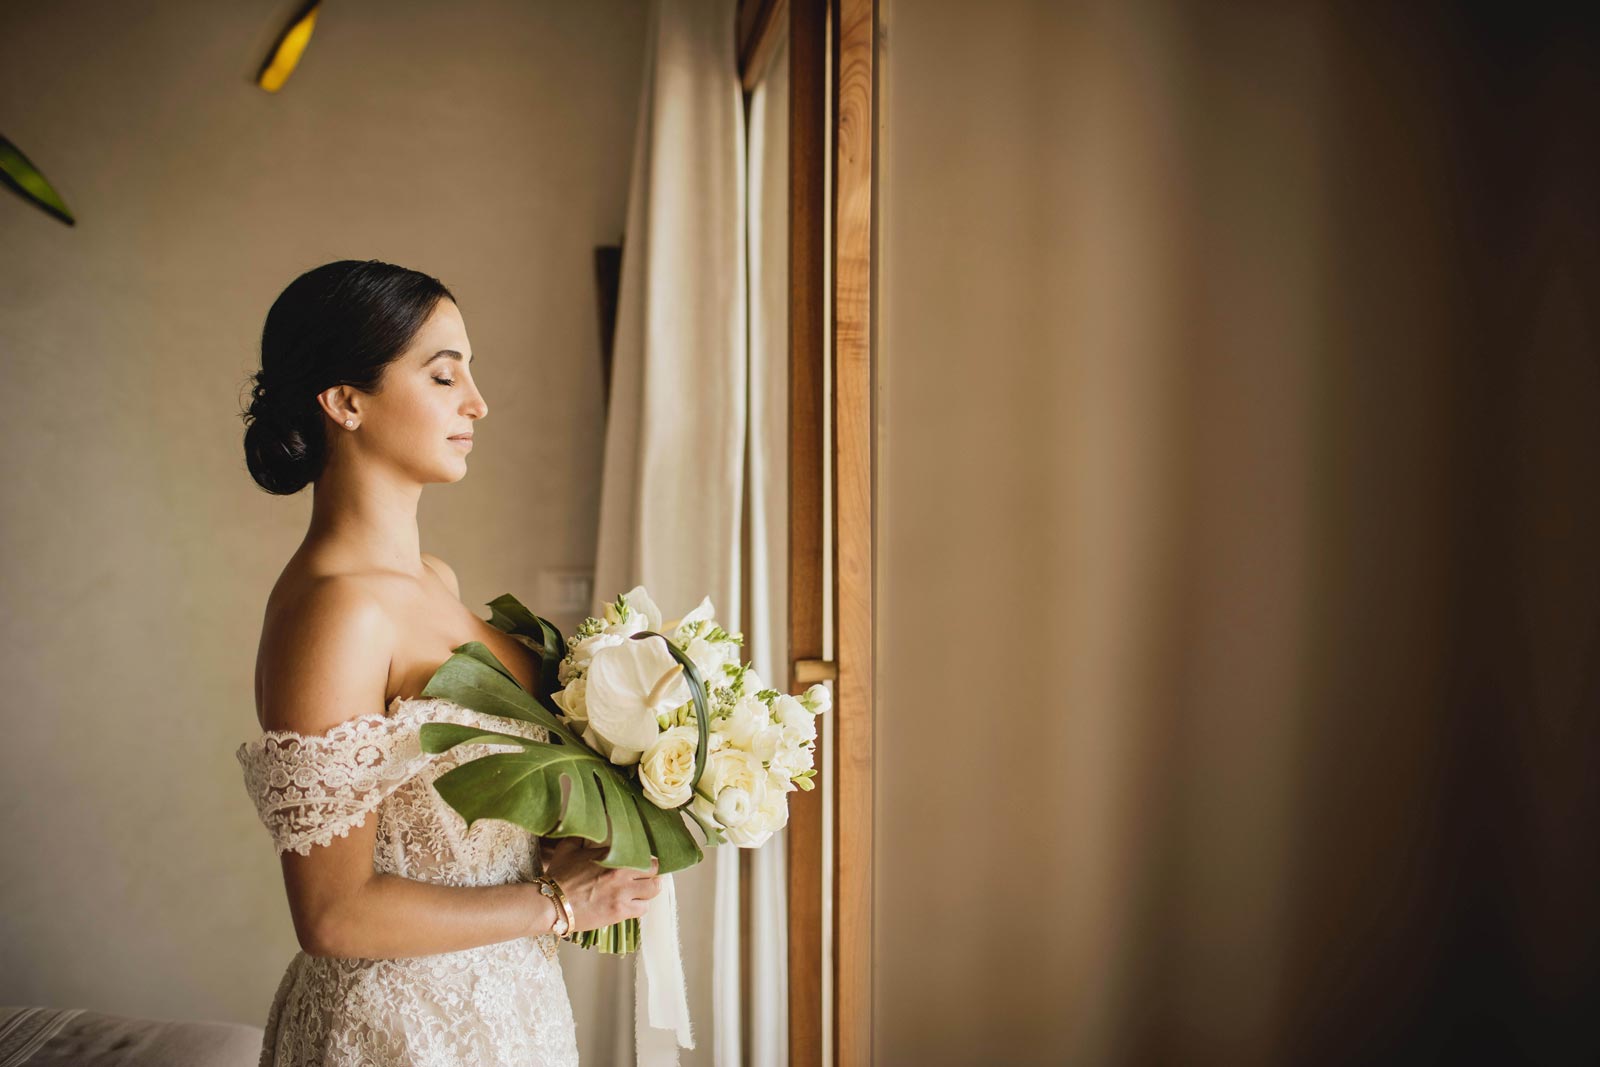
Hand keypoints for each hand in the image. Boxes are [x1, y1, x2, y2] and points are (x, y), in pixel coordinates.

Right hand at [539, 836, 662, 932]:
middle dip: (651, 873)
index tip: (642, 863)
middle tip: (644, 877)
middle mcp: (622, 873)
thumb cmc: (559, 875)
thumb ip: (583, 836)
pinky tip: (631, 905)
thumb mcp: (568, 847)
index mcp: (613, 855)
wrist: (551, 903)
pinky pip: (643, 909)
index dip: (645, 858)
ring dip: (648, 890)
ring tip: (641, 891)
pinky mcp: (620, 912)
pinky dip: (640, 907)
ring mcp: (623, 893)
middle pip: (655, 870)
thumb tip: (590, 826)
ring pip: (653, 890)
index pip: (643, 853)